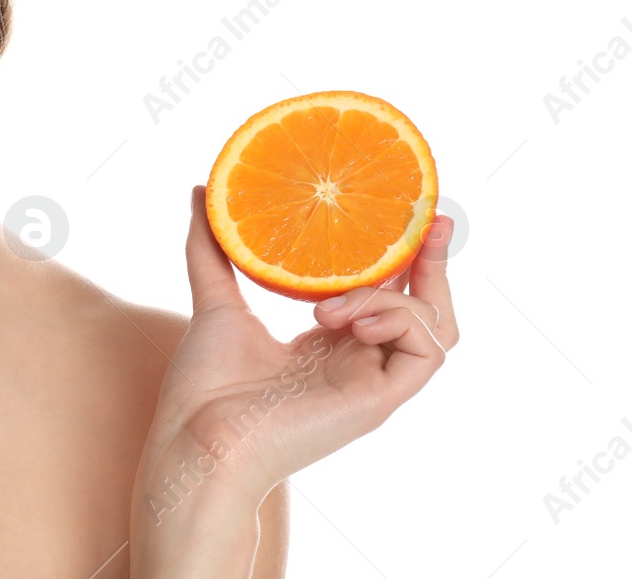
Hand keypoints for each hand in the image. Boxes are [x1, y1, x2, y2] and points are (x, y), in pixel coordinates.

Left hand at [139, 184, 458, 503]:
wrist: (198, 440)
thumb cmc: (204, 388)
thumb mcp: (215, 301)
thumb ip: (212, 248)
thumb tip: (201, 192)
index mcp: (330, 346)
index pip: (386, 295)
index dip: (402, 257)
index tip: (405, 212)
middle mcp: (359, 363)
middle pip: (425, 309)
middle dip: (433, 264)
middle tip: (433, 221)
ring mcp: (371, 383)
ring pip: (433, 327)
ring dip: (394, 295)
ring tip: (334, 302)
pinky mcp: (377, 402)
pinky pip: (424, 352)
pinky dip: (399, 320)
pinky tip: (351, 318)